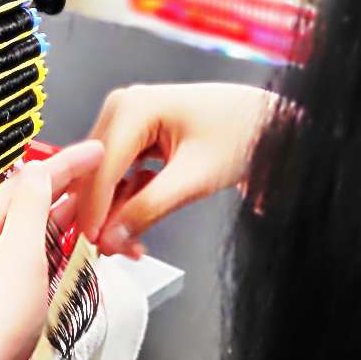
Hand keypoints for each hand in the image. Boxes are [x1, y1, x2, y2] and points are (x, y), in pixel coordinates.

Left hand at [0, 141, 103, 359]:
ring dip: (65, 228)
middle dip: (68, 196)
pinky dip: (56, 259)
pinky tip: (70, 261)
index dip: (65, 165)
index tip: (95, 153)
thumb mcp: (17, 255)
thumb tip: (37, 171)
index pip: (25, 183)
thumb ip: (29, 209)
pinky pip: (31, 270)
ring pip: (31, 240)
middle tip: (103, 184)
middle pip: (26, 209)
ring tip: (95, 218)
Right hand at [67, 83, 279, 255]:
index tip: (91, 247)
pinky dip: (125, 200)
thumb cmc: (243, 134)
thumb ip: (148, 209)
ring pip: (103, 178)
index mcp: (133, 108)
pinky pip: (116, 174)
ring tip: (135, 242)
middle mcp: (122, 108)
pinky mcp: (134, 135)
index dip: (93, 212)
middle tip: (120, 252)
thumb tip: (110, 239)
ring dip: (114, 212)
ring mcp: (126, 120)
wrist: (268, 121)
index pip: (99, 169)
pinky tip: (141, 216)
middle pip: (95, 174)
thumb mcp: (194, 178)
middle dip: (104, 216)